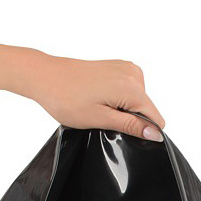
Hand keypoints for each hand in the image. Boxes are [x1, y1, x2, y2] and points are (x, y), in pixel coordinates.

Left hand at [15, 54, 165, 138]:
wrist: (45, 75)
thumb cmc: (65, 97)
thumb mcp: (100, 119)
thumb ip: (131, 125)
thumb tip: (156, 133)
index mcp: (132, 87)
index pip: (156, 119)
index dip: (142, 131)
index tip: (118, 130)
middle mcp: (134, 74)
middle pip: (146, 109)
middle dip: (129, 118)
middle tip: (102, 116)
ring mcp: (126, 68)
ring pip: (137, 100)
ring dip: (121, 108)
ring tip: (98, 105)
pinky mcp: (118, 66)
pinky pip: (129, 90)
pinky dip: (117, 97)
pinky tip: (98, 96)